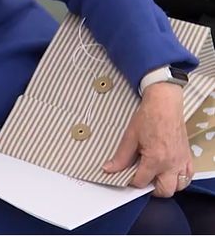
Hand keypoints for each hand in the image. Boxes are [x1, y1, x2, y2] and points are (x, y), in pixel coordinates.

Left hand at [103, 83, 192, 197]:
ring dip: (166, 185)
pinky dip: (179, 178)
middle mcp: (171, 164)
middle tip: (142, 178)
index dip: (131, 180)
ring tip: (155, 175)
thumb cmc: (147, 118)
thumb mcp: (130, 137)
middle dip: (151, 188)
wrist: (164, 105)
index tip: (126, 175)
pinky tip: (168, 171)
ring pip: (178, 186)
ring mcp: (181, 162)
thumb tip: (108, 169)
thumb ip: (121, 157)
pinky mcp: (188, 157)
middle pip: (164, 191)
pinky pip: (188, 176)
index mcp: (155, 160)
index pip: (142, 182)